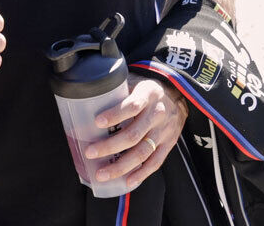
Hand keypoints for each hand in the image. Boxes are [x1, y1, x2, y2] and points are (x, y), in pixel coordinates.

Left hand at [86, 74, 188, 188]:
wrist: (177, 97)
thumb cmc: (146, 90)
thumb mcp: (134, 82)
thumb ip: (116, 90)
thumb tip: (85, 98)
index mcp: (148, 94)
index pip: (132, 106)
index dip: (114, 115)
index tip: (97, 122)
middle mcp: (157, 114)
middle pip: (133, 134)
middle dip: (110, 146)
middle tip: (90, 152)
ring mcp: (164, 131)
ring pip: (142, 152)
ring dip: (121, 166)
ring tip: (102, 173)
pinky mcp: (168, 144)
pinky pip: (155, 162)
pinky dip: (141, 174)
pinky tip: (127, 181)